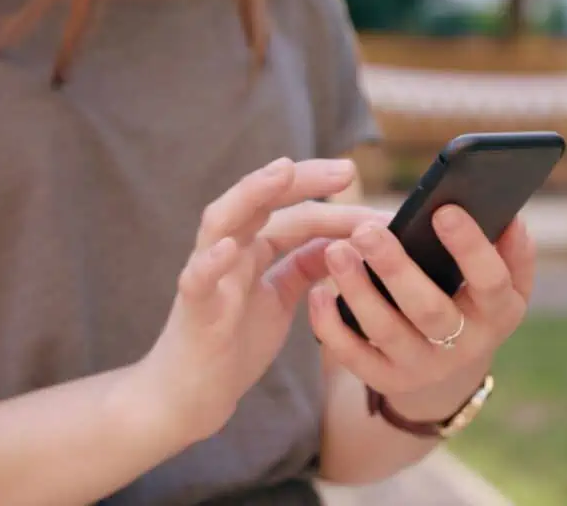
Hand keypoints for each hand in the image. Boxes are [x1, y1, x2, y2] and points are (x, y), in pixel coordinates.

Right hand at [121, 158, 385, 444]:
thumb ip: (306, 266)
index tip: (376, 202)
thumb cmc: (234, 342)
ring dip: (251, 194)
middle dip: (302, 180)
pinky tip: (230, 247)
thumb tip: (344, 239)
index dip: (333, 204)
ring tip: (282, 172)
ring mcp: (208, 276)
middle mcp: (228, 251)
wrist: (190, 396)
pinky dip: (211, 262)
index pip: (294, 211)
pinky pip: (196, 280)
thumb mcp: (282, 298)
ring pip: (222, 221)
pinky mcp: (193, 310)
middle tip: (346, 170)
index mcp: (252, 248)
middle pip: (262, 199)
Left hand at [309, 205, 534, 417]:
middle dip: (396, 269)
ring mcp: (424, 367)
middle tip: (366, 230)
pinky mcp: (387, 380)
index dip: (470, 247)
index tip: (443, 210)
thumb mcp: (501, 278)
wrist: (451, 360)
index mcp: (499, 312)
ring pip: (386, 331)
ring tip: (336, 251)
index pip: (491, 281)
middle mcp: (465, 345)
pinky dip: (331, 325)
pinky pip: (354, 356)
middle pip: (430, 310)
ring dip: (358, 290)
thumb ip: (509, 247)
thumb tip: (508, 216)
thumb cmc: (474, 297)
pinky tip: (316, 292)